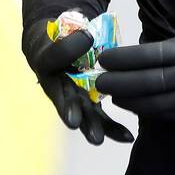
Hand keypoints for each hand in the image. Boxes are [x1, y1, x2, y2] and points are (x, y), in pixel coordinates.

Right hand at [22, 20, 133, 145]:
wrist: (55, 51)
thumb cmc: (57, 41)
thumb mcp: (58, 34)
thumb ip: (70, 38)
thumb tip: (88, 38)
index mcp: (47, 63)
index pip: (52, 57)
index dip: (65, 50)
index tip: (85, 40)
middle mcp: (59, 86)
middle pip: (64, 99)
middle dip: (70, 111)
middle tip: (73, 122)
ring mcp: (74, 99)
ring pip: (83, 114)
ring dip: (91, 127)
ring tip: (97, 139)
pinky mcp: (90, 105)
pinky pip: (101, 118)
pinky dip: (113, 129)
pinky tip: (127, 137)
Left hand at [96, 22, 174, 123]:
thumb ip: (167, 48)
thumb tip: (134, 55)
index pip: (151, 56)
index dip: (124, 59)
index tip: (104, 58)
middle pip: (148, 83)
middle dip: (119, 83)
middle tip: (100, 81)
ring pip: (155, 104)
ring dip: (129, 100)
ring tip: (112, 95)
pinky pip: (168, 115)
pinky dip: (147, 111)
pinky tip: (134, 105)